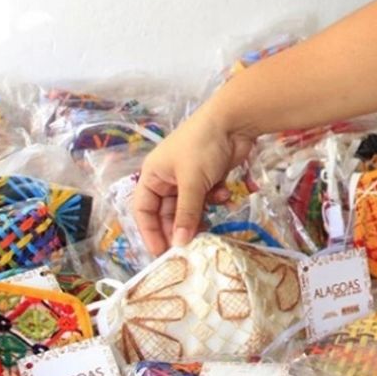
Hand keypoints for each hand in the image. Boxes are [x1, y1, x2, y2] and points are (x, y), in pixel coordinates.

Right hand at [133, 105, 254, 255]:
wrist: (233, 122)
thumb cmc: (203, 146)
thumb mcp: (191, 182)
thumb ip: (186, 214)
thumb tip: (179, 244)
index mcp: (153, 175)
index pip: (143, 210)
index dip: (150, 232)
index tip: (160, 253)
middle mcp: (167, 178)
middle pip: (166, 213)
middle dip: (178, 229)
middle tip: (188, 250)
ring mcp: (188, 179)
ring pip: (189, 209)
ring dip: (199, 217)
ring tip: (209, 229)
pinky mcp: (207, 179)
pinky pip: (205, 199)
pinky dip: (213, 200)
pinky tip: (224, 194)